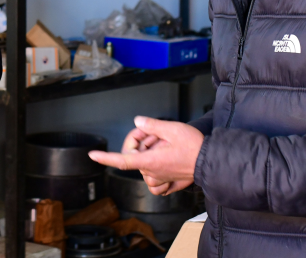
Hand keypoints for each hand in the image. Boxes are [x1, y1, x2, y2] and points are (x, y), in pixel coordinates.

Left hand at [89, 116, 203, 194]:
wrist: (211, 161)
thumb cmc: (195, 146)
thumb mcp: (172, 128)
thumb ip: (152, 125)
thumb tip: (138, 122)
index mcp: (150, 161)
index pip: (122, 160)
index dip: (105, 158)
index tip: (93, 155)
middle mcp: (152, 172)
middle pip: (135, 155)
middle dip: (142, 140)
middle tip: (156, 132)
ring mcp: (160, 178)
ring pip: (143, 164)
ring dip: (149, 151)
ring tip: (165, 143)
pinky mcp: (168, 182)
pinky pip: (154, 179)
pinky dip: (153, 168)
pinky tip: (163, 158)